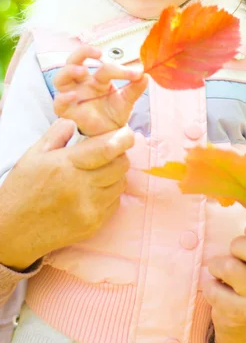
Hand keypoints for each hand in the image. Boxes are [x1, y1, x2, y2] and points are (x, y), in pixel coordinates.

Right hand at [0, 119, 133, 270]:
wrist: (12, 232)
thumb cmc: (22, 190)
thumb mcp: (34, 155)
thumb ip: (58, 133)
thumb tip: (77, 120)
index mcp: (65, 165)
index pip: (107, 149)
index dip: (122, 138)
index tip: (126, 133)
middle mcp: (80, 187)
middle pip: (120, 165)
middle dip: (120, 154)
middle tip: (109, 152)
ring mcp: (89, 208)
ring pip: (120, 183)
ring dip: (115, 174)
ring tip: (99, 171)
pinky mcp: (93, 225)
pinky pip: (115, 202)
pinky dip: (110, 193)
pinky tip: (94, 190)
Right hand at [53, 45, 147, 135]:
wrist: (109, 135)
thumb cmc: (114, 114)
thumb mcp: (127, 100)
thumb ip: (135, 88)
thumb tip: (145, 75)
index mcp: (97, 79)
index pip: (104, 67)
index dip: (119, 68)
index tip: (135, 73)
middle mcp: (82, 84)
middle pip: (73, 61)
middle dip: (82, 52)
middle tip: (98, 53)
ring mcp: (73, 97)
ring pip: (60, 78)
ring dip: (69, 70)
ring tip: (82, 70)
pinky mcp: (68, 112)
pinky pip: (58, 104)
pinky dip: (63, 98)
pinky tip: (74, 95)